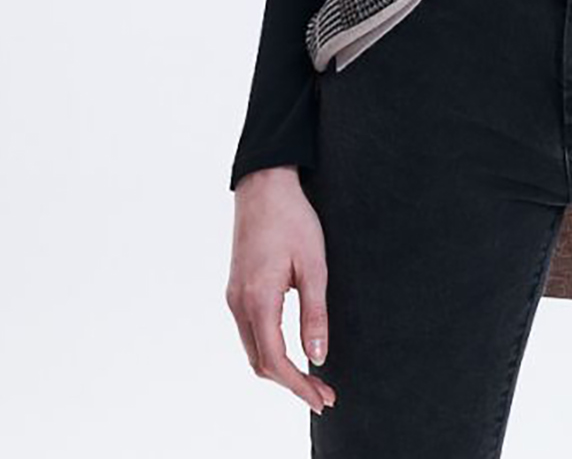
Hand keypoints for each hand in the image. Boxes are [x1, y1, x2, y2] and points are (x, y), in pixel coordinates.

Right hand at [225, 166, 336, 414]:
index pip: (276, 360)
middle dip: (291, 383)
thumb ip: (314, 313)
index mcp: (258, 300)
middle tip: (323, 393)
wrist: (264, 185)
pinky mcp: (236, 289)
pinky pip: (250, 332)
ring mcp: (234, 297)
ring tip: (311, 378)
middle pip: (260, 362)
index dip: (299, 385)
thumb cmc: (293, 219)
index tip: (322, 399)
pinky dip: (269, 350)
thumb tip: (318, 356)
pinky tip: (290, 350)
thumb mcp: (313, 265)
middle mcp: (238, 304)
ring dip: (279, 368)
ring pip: (253, 349)